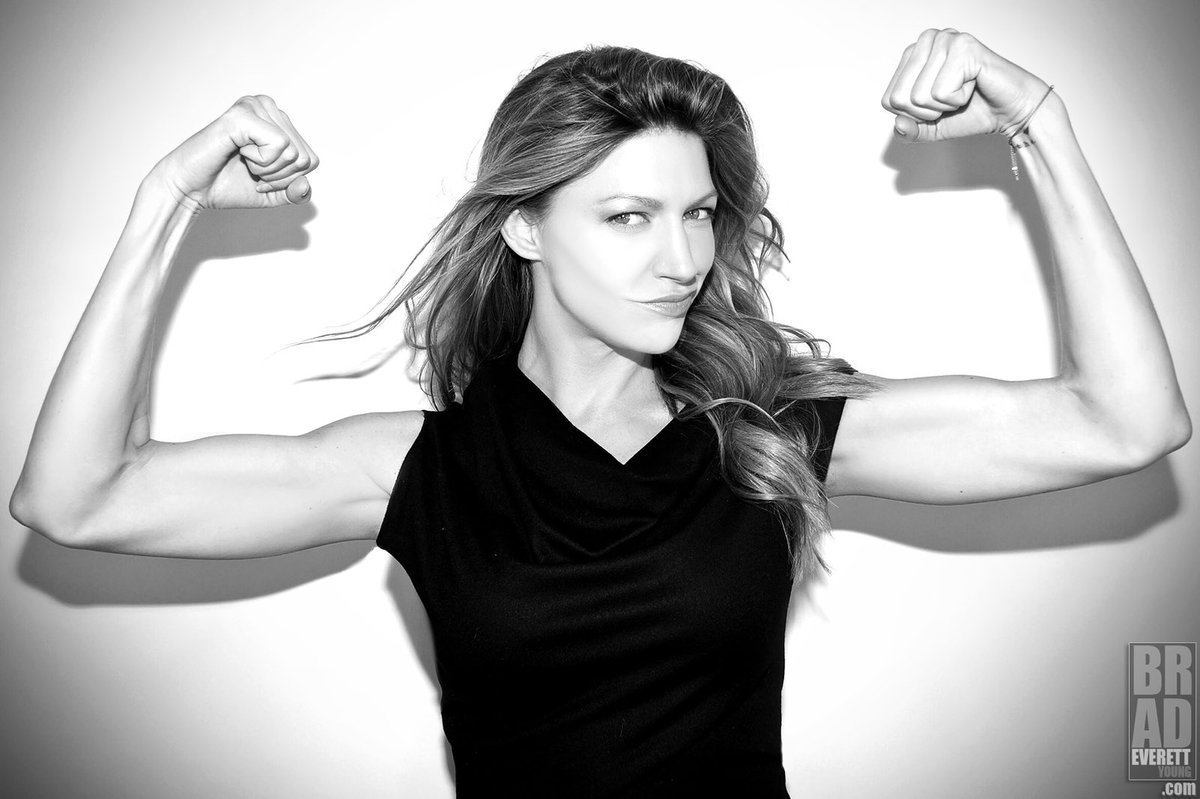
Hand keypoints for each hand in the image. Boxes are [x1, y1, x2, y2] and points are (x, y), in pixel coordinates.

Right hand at [145, 95, 319, 210]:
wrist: (191, 189)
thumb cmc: (227, 185)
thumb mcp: (274, 193)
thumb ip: (297, 193)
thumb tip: (305, 186)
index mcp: (277, 119)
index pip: (311, 160)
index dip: (288, 180)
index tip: (261, 176)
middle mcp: (267, 106)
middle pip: (304, 158)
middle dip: (279, 177)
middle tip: (251, 171)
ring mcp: (254, 106)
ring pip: (293, 153)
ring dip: (268, 170)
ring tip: (243, 161)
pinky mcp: (243, 115)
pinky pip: (279, 146)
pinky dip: (261, 162)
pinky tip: (238, 152)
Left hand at [881, 29, 1050, 141]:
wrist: (1011, 111)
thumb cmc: (972, 111)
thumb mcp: (930, 127)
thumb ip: (908, 130)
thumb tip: (898, 125)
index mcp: (913, 53)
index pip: (888, 99)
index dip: (914, 115)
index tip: (938, 105)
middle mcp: (927, 40)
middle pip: (900, 98)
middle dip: (927, 111)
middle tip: (952, 100)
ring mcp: (945, 39)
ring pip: (919, 96)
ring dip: (944, 105)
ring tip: (963, 91)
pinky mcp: (964, 47)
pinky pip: (940, 92)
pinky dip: (958, 99)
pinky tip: (973, 85)